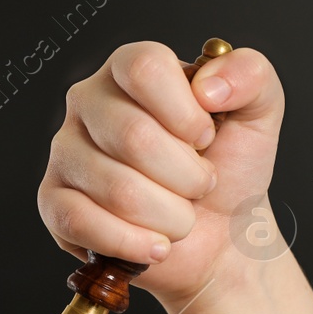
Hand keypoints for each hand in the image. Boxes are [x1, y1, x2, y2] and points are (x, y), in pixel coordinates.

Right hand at [37, 40, 285, 308]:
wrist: (220, 238)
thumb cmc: (229, 171)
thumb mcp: (259, 112)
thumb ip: (251, 74)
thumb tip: (208, 86)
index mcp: (129, 68)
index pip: (144, 68)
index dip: (185, 113)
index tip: (207, 137)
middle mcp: (88, 102)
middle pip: (133, 135)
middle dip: (187, 176)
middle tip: (200, 185)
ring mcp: (66, 153)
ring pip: (117, 188)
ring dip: (169, 215)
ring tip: (181, 214)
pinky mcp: (53, 202)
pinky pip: (82, 222)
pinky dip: (133, 243)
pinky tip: (156, 245)